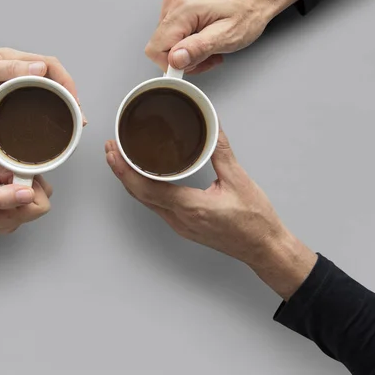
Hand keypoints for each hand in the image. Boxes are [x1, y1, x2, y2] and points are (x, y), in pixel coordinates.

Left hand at [0, 47, 82, 108]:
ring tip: (69, 118)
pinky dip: (46, 101)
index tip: (74, 101)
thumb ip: (7, 69)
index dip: (67, 82)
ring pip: (46, 83)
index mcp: (13, 58)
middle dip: (70, 93)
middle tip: (77, 116)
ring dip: (60, 98)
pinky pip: (33, 91)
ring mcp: (12, 75)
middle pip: (53, 75)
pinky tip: (47, 113)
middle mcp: (16, 64)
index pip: (51, 65)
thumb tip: (40, 68)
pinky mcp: (6, 85)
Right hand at [0, 167, 52, 233]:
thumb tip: (28, 194)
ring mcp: (12, 211)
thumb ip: (2, 197)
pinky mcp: (9, 202)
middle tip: (1, 177)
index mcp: (8, 220)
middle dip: (23, 180)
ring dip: (16, 177)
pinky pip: (22, 186)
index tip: (11, 179)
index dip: (30, 187)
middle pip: (40, 196)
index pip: (41, 204)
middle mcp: (13, 219)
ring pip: (32, 188)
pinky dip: (11, 177)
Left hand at [104, 131, 315, 299]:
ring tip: (120, 160)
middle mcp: (180, 219)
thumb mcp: (239, 180)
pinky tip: (143, 177)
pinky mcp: (184, 226)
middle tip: (110, 149)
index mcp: (191, 207)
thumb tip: (212, 127)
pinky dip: (144, 189)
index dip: (125, 170)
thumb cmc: (255, 221)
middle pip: (139, 195)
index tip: (113, 153)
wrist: (264, 248)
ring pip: (146, 202)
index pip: (147, 189)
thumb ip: (221, 152)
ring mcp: (180, 225)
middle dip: (121, 171)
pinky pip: (156, 206)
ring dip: (131, 180)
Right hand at [145, 0, 300, 74]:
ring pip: (166, 43)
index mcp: (183, 8)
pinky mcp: (177, 7)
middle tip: (207, 56)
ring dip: (186, 52)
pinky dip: (187, 43)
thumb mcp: (226, 37)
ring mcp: (174, 3)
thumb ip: (198, 49)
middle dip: (182, 59)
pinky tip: (203, 40)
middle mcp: (174, 2)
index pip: (156, 48)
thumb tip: (174, 60)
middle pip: (160, 46)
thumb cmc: (247, 13)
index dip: (172, 64)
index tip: (192, 65)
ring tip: (209, 47)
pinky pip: (172, 34)